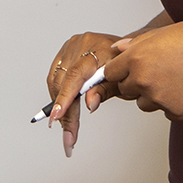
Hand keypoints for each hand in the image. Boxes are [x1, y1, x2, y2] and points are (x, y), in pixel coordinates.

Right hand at [45, 32, 120, 156]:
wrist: (127, 50)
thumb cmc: (127, 64)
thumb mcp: (122, 79)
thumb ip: (105, 90)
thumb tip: (90, 104)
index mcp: (97, 48)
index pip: (76, 75)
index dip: (65, 97)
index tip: (57, 116)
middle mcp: (81, 45)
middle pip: (64, 82)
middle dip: (65, 113)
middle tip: (69, 137)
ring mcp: (71, 47)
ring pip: (55, 82)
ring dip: (59, 106)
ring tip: (67, 126)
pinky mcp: (65, 53)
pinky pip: (54, 77)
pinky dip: (58, 95)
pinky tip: (63, 109)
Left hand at [103, 21, 182, 120]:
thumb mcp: (167, 31)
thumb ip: (139, 42)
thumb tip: (119, 48)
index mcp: (137, 57)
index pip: (110, 72)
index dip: (119, 70)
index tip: (127, 69)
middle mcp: (144, 80)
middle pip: (125, 90)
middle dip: (135, 83)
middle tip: (157, 72)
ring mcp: (159, 99)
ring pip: (144, 104)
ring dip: (153, 96)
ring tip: (174, 80)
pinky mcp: (176, 112)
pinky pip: (166, 112)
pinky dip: (172, 105)